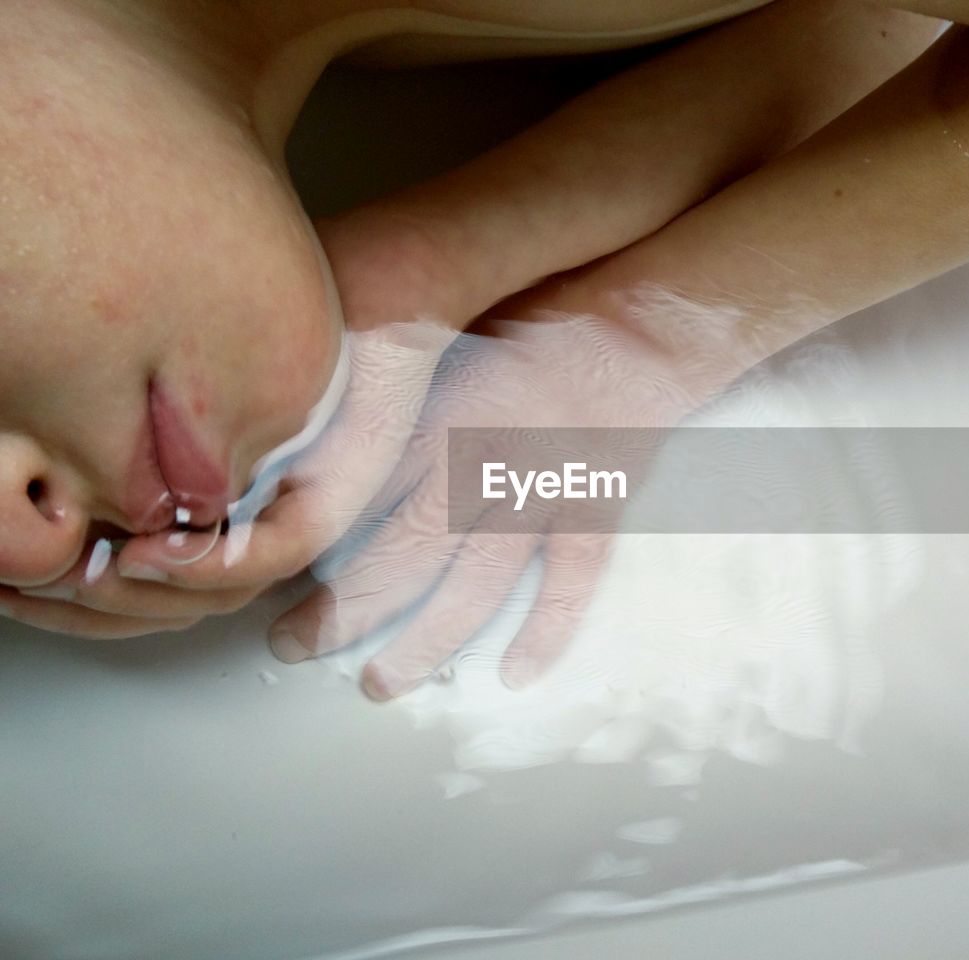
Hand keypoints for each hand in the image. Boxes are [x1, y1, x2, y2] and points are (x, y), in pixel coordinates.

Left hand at [266, 290, 718, 698]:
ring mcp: (540, 491)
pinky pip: (571, 582)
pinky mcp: (593, 509)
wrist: (635, 324)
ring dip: (424, 640)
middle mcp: (479, 460)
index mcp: (434, 413)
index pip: (355, 492)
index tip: (264, 571)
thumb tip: (323, 444)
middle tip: (291, 646)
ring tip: (381, 683)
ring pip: (474, 582)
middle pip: (398, 551)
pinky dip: (547, 630)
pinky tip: (514, 674)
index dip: (304, 538)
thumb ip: (393, 392)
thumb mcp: (444, 338)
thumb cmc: (535, 321)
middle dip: (339, 608)